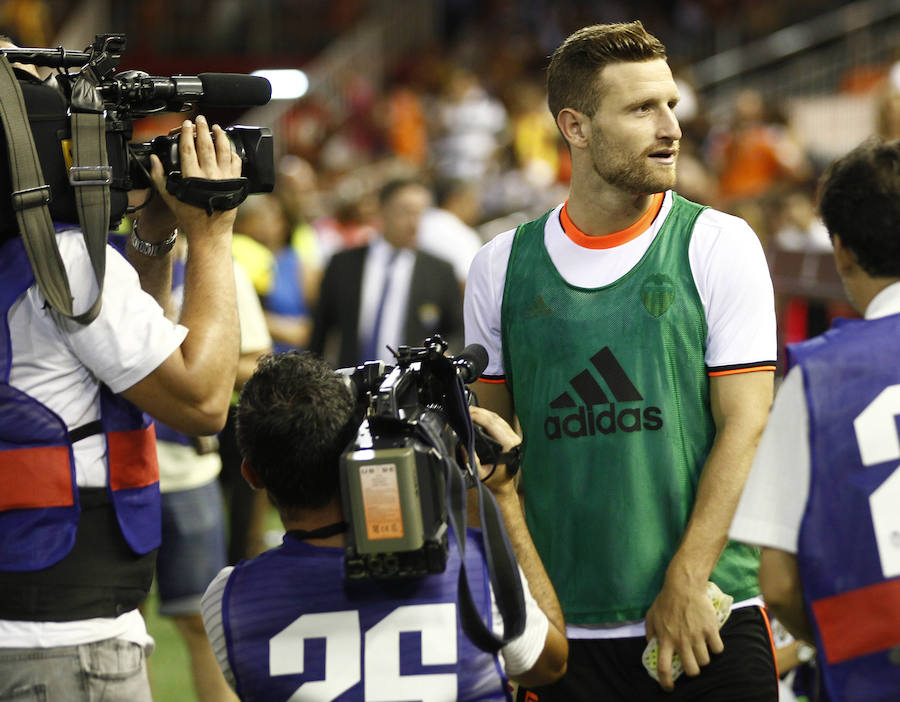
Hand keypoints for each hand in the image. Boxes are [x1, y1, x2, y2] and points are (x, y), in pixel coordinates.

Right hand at [149, 115, 241, 238]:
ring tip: (216, 127)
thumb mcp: (170, 196)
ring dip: (220, 136)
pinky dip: (232, 151)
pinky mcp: (236, 183)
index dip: (187, 134)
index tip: (186, 124)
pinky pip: (236, 162)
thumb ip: (159, 176)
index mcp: (192, 178)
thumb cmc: (189, 216)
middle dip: (203, 129)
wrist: (210, 232)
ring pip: (224, 151)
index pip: (189, 149)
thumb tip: (153, 158)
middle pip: (206, 145)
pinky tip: (228, 145)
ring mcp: (225, 179)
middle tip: (200, 119)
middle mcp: (210, 176)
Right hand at [468, 405, 519, 496]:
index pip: (493, 424)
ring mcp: (513, 435)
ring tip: (470, 411)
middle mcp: (513, 439)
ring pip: (497, 417)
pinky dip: (488, 416)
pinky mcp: (510, 434)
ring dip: (483, 412)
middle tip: (466, 411)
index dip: (479, 417)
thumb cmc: (495, 478)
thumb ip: (472, 459)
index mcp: (509, 446)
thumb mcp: (481, 472)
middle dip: (479, 412)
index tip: (468, 414)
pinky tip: (479, 415)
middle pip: (495, 418)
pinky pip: (499, 421)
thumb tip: (464, 445)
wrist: (503, 483)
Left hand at [644, 576, 723, 690]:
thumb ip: (650, 632)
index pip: (664, 668)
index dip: (666, 682)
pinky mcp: (710, 629)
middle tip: (692, 663)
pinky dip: (716, 648)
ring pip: (705, 661)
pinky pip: (718, 649)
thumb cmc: (666, 600)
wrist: (683, 586)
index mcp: (666, 639)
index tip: (669, 687)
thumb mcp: (651, 616)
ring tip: (701, 649)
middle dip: (693, 671)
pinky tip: (712, 641)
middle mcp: (681, 641)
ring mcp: (697, 636)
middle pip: (692, 670)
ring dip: (704, 658)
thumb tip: (652, 646)